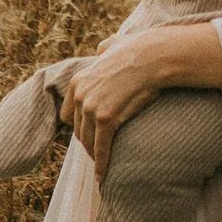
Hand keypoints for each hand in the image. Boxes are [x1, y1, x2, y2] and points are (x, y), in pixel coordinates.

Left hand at [60, 22, 221, 179]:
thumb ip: (103, 49)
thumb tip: (101, 49)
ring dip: (94, 156)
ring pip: (88, 142)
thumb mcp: (113, 45)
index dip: (78, 126)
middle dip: (86, 143)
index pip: (68, 114)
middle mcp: (80, 95)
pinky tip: (103, 177)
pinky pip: (101, 148)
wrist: (153, 57)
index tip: (88, 135)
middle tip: (97, 154)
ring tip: (102, 167)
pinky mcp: (106, 119)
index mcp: (78, 81)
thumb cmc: (139, 50)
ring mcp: (91, 107)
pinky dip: (102, 164)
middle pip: (77, 130)